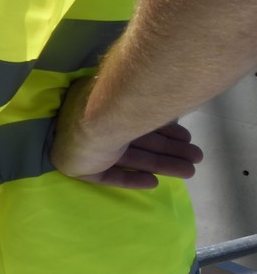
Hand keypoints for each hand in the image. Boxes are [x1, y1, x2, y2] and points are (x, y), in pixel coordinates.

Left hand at [50, 76, 203, 187]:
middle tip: (196, 156)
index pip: (137, 119)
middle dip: (169, 148)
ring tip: (191, 171)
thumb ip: (155, 98)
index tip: (186, 136)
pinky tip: (153, 182)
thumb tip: (181, 92)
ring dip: (161, 163)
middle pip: (137, 140)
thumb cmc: (119, 100)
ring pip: (130, 157)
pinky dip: (130, 177)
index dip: (164, 130)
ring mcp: (84, 143)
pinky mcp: (78, 166)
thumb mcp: (142, 94)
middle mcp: (94, 120)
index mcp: (105, 100)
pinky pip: (107, 175)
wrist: (95, 119)